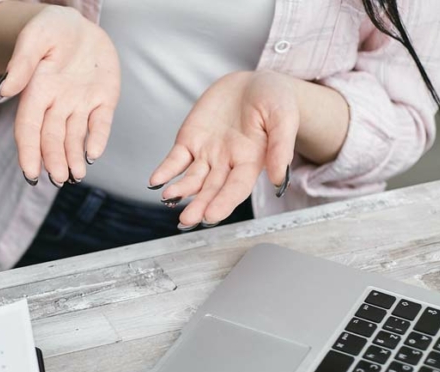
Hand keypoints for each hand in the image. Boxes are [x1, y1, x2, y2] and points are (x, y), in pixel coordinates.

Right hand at [0, 5, 119, 185]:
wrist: (80, 24)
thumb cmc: (51, 28)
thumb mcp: (36, 37)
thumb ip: (22, 63)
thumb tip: (3, 92)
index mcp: (37, 91)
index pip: (29, 128)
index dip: (29, 152)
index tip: (30, 173)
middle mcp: (57, 104)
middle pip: (52, 139)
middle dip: (54, 161)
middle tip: (59, 179)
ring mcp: (81, 104)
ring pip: (75, 138)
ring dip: (73, 159)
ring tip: (76, 176)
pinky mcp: (104, 100)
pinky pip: (100, 124)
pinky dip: (97, 140)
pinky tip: (93, 154)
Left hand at [149, 71, 299, 227]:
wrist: (253, 83)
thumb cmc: (274, 100)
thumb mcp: (284, 117)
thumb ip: (281, 146)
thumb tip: (277, 179)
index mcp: (251, 161)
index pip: (236, 188)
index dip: (224, 202)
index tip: (211, 216)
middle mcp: (227, 163)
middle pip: (211, 189)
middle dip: (199, 205)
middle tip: (187, 220)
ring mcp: (206, 154)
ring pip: (192, 179)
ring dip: (180, 190)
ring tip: (169, 197)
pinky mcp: (190, 141)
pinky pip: (175, 161)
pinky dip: (165, 171)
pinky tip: (156, 181)